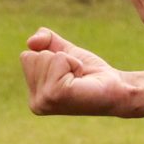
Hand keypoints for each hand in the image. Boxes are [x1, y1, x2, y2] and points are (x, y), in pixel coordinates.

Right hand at [21, 28, 136, 116]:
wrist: (117, 87)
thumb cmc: (92, 73)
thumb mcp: (64, 52)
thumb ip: (45, 41)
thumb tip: (30, 41)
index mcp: (35, 97)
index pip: (26, 56)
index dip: (52, 57)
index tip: (69, 73)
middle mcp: (36, 103)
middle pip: (31, 56)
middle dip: (58, 58)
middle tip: (76, 75)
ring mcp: (44, 100)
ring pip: (44, 56)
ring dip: (67, 62)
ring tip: (79, 78)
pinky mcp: (56, 94)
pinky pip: (58, 59)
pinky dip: (74, 63)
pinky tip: (81, 79)